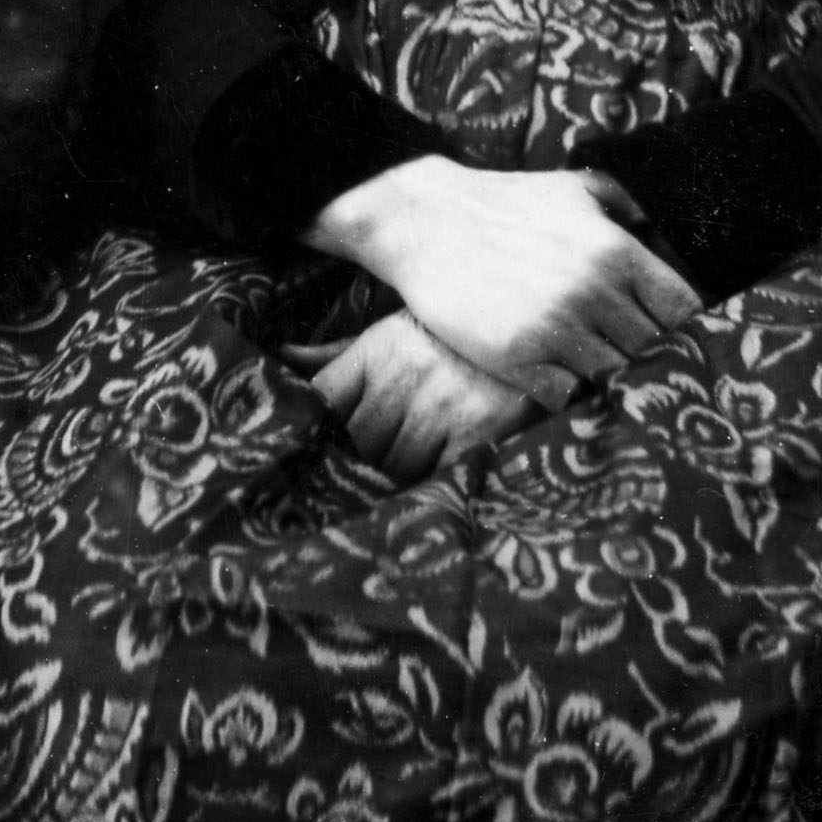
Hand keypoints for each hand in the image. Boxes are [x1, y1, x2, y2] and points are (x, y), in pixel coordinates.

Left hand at [307, 312, 543, 481]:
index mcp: (378, 351)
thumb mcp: (395, 333)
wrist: (540, 324)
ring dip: (389, 485)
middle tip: (347, 486)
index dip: (308, 432)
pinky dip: (429, 493)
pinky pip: (438, 480)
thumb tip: (281, 357)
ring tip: (388, 495)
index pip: (321, 398)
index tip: (304, 455)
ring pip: (392, 469)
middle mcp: (405, 378)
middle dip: (351, 466)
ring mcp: (442, 408)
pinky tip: (427, 497)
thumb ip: (339, 354)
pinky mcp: (479, 436)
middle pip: (354, 444)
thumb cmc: (454, 339)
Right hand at [308, 157, 695, 404]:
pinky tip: (561, 378)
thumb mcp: (573, 188)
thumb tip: (663, 228)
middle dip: (652, 357)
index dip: (688, 326)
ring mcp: (554, 328)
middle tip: (641, 362)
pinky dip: (570, 393)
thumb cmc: (503, 202)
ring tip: (602, 372)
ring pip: (615, 378)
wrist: (421, 219)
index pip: (684, 308)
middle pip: (655, 350)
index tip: (677, 335)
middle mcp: (593, 291)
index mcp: (615, 250)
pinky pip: (568, 397)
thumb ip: (627, 205)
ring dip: (612, 378)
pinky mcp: (516, 357)